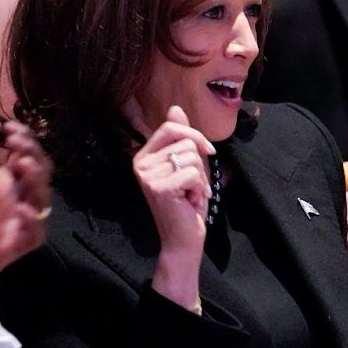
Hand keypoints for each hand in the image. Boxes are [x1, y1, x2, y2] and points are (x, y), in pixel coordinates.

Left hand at [0, 120, 51, 328]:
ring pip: (43, 197)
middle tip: (16, 141)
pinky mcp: (20, 244)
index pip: (26, 156)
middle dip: (33, 152)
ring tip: (22, 163)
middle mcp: (18, 199)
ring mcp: (22, 221)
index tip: (8, 127)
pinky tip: (21, 207)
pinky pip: (36, 231)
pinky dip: (31, 219)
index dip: (24, 139)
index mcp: (5, 184)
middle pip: (41, 171)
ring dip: (36, 179)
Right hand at [131, 107, 215, 310]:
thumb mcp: (188, 165)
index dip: (194, 135)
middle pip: (185, 142)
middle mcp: (140, 163)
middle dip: (200, 164)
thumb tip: (175, 108)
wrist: (183, 238)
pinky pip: (193, 173)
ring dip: (201, 179)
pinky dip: (200, 188)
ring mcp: (146, 175)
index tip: (208, 152)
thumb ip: (182, 139)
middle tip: (193, 185)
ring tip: (190, 194)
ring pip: (192, 157)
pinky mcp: (158, 186)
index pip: (170, 127)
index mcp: (144, 155)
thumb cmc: (187, 203)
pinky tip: (190, 201)